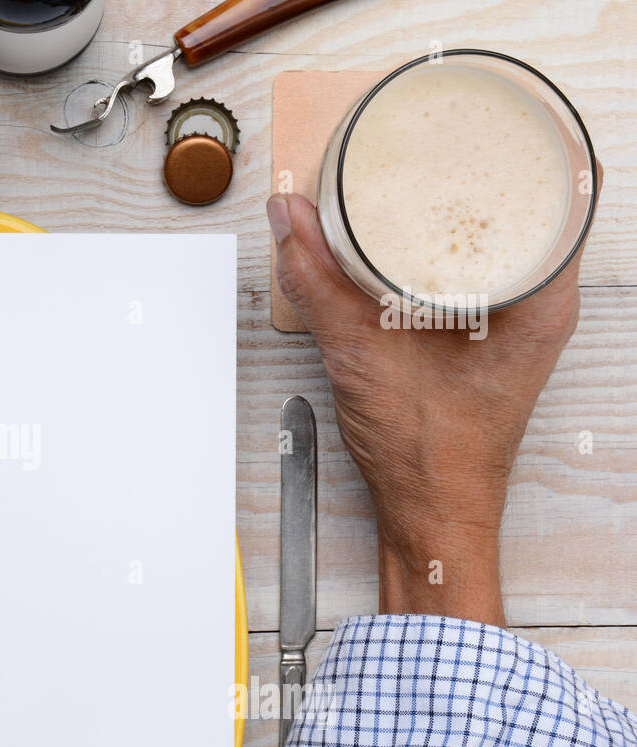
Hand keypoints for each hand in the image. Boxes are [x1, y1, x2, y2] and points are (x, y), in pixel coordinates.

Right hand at [267, 181, 598, 625]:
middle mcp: (540, 309)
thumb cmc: (430, 455)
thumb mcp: (362, 352)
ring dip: (450, 218)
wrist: (428, 514)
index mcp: (543, 302)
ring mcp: (514, 326)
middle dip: (469, 180)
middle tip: (422, 153)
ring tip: (410, 185)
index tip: (467, 136)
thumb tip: (290, 216)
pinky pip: (467, 276)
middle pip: (520, 214)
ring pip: (492, 245)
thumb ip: (320, 281)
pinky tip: (401, 244)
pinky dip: (435, 254)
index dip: (513, 156)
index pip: (553, 196)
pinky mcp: (482, 341)